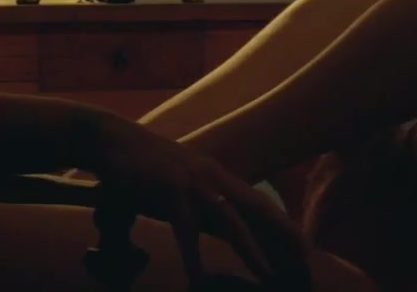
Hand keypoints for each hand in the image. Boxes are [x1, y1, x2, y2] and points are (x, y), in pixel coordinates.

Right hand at [82, 113, 309, 287]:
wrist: (110, 138)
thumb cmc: (141, 166)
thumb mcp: (175, 185)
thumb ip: (192, 206)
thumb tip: (199, 230)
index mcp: (218, 176)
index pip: (259, 202)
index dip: (283, 224)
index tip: (303, 247)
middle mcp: (213, 176)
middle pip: (258, 208)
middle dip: (284, 234)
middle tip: (306, 261)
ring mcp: (193, 181)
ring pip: (230, 220)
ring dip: (249, 250)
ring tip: (266, 276)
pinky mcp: (168, 188)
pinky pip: (185, 228)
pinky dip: (193, 255)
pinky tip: (198, 278)